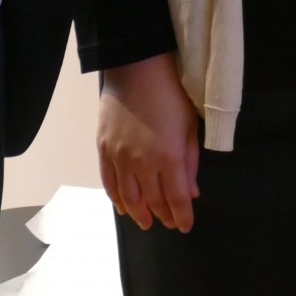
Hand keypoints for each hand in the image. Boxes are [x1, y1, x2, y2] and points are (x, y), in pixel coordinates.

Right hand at [99, 53, 201, 232]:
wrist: (137, 68)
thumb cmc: (172, 92)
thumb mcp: (190, 125)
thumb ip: (190, 162)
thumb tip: (191, 192)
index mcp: (169, 157)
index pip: (176, 198)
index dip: (182, 216)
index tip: (186, 227)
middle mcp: (142, 163)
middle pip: (152, 201)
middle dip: (163, 216)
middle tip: (170, 224)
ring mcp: (119, 158)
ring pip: (128, 197)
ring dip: (139, 213)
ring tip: (147, 222)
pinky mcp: (104, 149)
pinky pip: (109, 182)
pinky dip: (116, 199)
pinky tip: (123, 207)